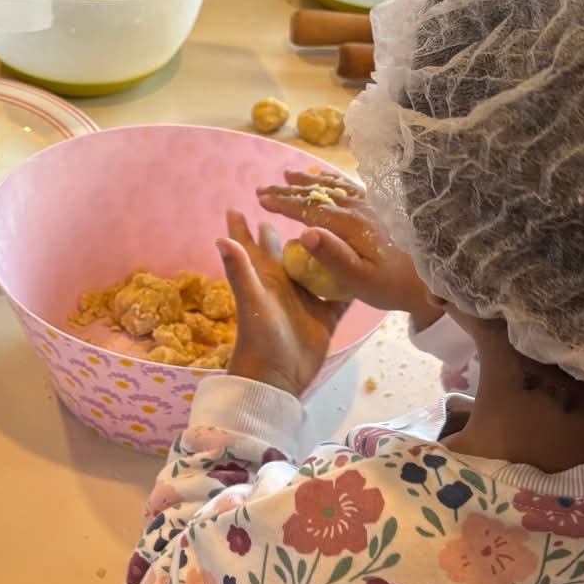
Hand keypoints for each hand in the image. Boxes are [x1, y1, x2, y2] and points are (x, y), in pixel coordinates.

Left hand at [218, 211, 346, 396]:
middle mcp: (285, 284)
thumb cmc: (260, 338)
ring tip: (336, 231)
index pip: (252, 245)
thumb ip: (240, 269)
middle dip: (287, 233)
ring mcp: (306, 300)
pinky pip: (340, 296)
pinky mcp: (325, 317)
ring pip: (316, 270)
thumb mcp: (251, 301)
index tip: (238, 204)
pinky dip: (349, 284)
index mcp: (266, 277)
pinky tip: (362, 268)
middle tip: (294, 210)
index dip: (244, 227)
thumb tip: (221, 238)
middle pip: (287, 253)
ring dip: (323, 254)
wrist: (278, 378)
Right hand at [258, 170, 440, 322]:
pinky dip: (333, 180)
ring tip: (289, 175)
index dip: (283, 203)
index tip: (260, 199)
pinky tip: (328, 179)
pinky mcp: (381, 208)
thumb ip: (332, 256)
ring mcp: (371, 205)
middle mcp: (359, 208)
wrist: (432, 280)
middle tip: (264, 189)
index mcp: (350, 225)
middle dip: (288, 191)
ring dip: (308, 181)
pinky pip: (351, 187)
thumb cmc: (393, 285)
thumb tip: (304, 233)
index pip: (309, 209)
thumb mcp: (360, 279)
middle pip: (318, 194)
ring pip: (334, 187)